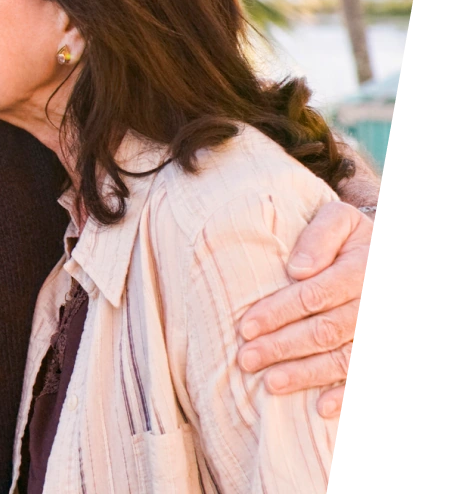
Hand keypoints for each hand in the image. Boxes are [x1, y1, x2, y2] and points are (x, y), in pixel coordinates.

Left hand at [236, 200, 371, 418]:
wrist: (382, 251)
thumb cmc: (353, 237)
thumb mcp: (340, 219)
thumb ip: (319, 236)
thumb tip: (296, 269)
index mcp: (362, 269)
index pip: (315, 295)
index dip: (279, 312)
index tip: (245, 326)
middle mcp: (371, 302)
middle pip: (326, 330)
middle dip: (283, 347)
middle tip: (246, 359)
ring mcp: (373, 330)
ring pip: (344, 358)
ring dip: (306, 374)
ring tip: (270, 384)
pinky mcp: (374, 348)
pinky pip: (363, 375)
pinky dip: (346, 394)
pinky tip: (322, 408)